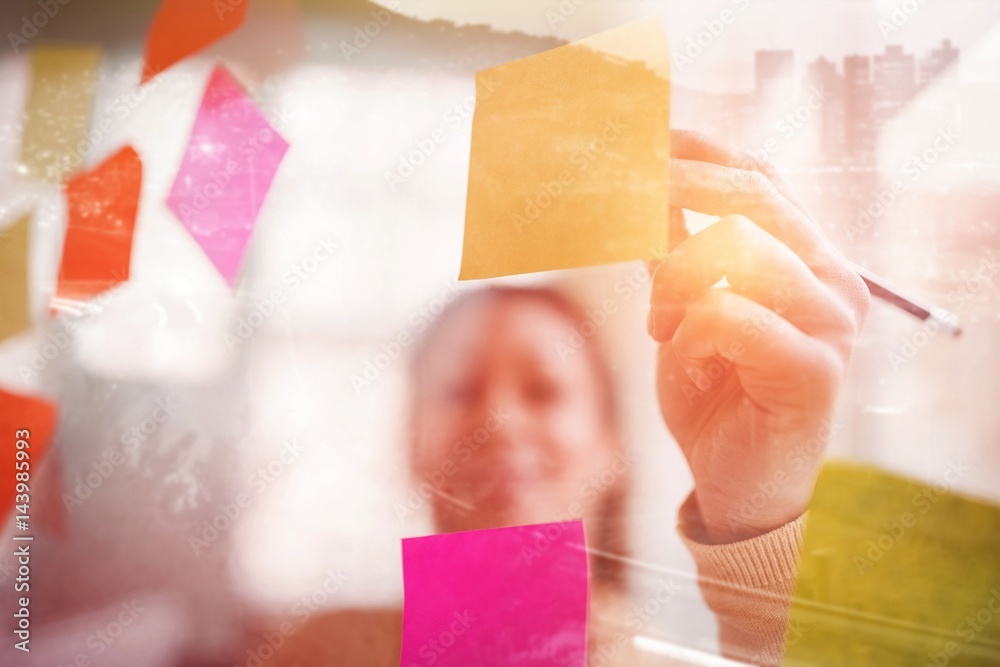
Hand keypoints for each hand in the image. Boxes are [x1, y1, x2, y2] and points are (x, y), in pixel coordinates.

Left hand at [650, 132, 869, 543]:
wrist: (738, 483)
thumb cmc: (714, 393)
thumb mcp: (681, 311)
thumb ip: (673, 256)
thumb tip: (640, 190)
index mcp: (809, 259)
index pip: (761, 180)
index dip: (701, 153)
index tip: (646, 134)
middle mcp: (833, 280)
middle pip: (753, 198)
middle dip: (676, 188)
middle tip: (624, 187)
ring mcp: (832, 323)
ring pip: (735, 252)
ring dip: (675, 287)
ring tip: (664, 328)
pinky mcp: (814, 370)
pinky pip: (725, 315)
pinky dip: (686, 335)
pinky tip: (687, 360)